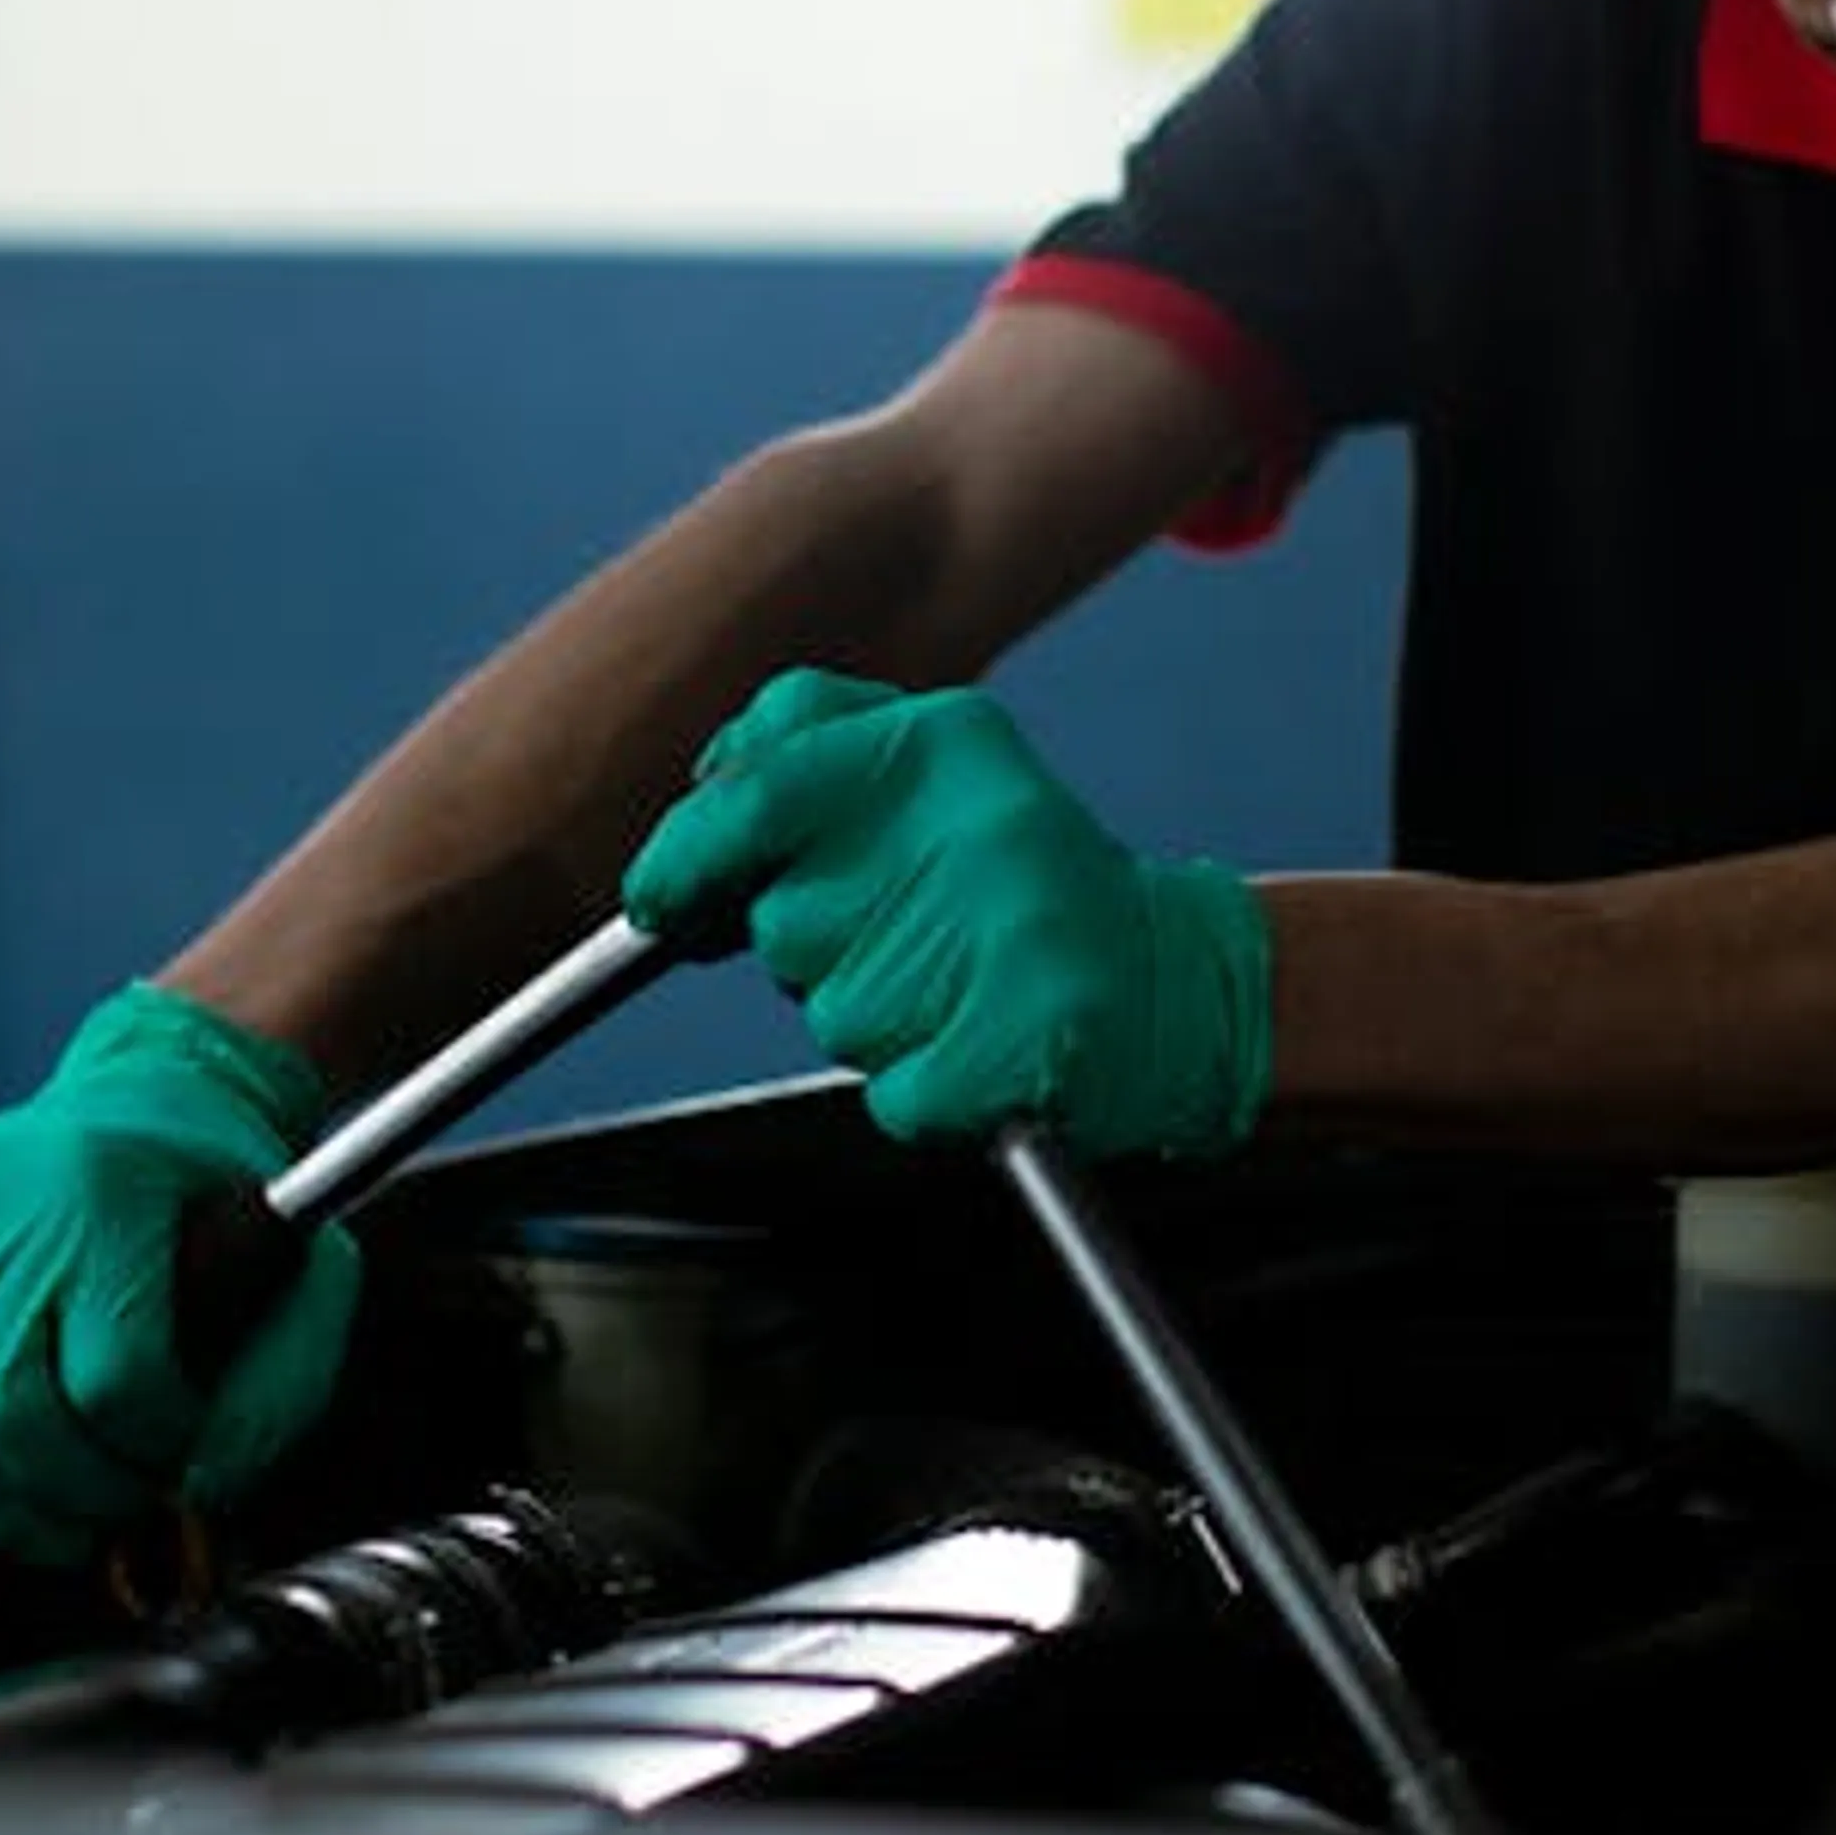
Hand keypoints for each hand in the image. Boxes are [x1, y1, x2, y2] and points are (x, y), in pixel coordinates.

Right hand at [0, 984, 361, 1575]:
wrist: (156, 1085)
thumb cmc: (226, 1188)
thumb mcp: (304, 1271)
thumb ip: (273, 1391)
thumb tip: (202, 1494)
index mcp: (107, 1197)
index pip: (112, 1373)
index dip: (147, 1446)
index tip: (174, 1461)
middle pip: (1, 1402)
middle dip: (61, 1493)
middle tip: (108, 1518)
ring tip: (38, 1536)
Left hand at [623, 670, 1269, 1153]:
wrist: (1176, 985)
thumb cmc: (1025, 885)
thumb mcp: (931, 770)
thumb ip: (806, 755)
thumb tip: (693, 804)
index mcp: (941, 744)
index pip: (756, 791)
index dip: (685, 854)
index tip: (658, 898)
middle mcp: (970, 830)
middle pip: (785, 922)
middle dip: (820, 946)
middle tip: (907, 937)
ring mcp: (999, 945)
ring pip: (832, 1013)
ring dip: (874, 1015)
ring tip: (960, 985)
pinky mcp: (1010, 1053)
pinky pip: (892, 1090)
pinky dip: (922, 1087)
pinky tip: (979, 1045)